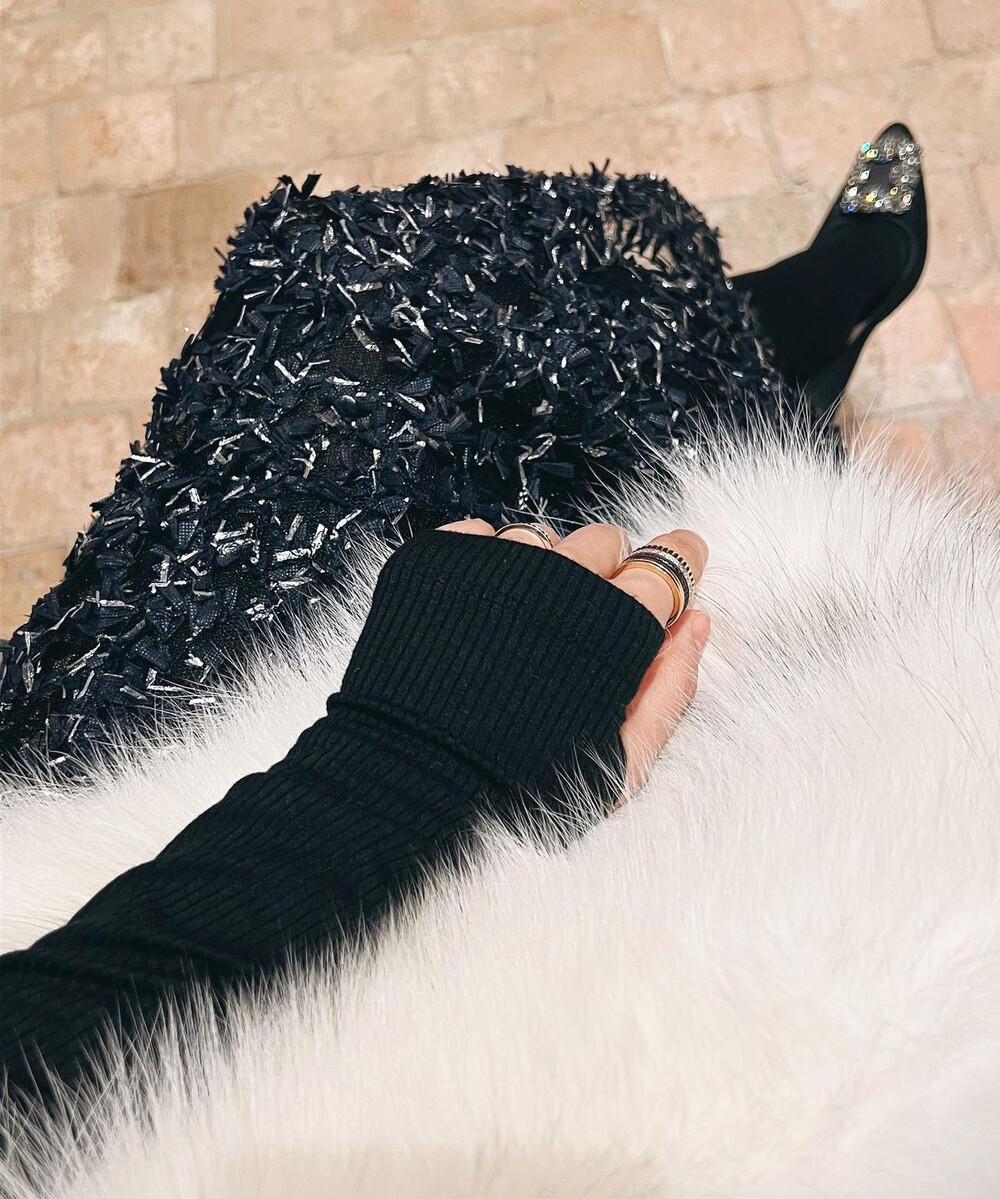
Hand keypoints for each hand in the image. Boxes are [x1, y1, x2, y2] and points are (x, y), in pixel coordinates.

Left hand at [438, 519, 709, 796]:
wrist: (412, 780)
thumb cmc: (520, 785)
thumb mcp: (622, 763)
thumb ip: (670, 689)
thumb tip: (694, 627)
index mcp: (612, 624)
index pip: (665, 565)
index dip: (676, 563)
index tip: (677, 562)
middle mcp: (559, 576)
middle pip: (603, 543)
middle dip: (603, 573)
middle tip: (579, 622)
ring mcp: (496, 560)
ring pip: (538, 540)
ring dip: (537, 572)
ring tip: (512, 632)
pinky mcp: (439, 558)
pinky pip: (477, 539)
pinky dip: (482, 568)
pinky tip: (473, 619)